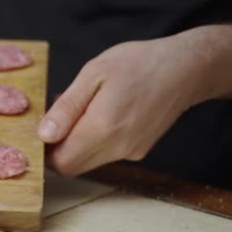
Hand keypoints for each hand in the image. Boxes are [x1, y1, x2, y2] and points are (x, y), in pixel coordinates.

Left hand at [37, 33, 212, 176]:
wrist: (187, 69)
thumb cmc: (139, 64)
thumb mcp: (94, 74)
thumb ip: (67, 107)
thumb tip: (44, 135)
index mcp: (102, 128)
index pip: (60, 162)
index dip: (46, 150)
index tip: (44, 127)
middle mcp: (118, 148)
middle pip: (72, 167)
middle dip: (59, 147)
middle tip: (60, 116)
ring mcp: (131, 152)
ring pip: (88, 162)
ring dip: (77, 143)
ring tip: (84, 109)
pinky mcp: (139, 151)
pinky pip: (105, 154)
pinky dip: (95, 140)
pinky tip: (101, 114)